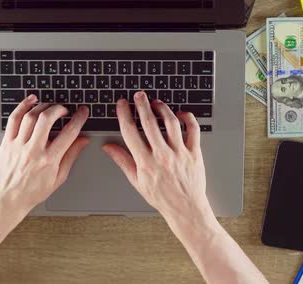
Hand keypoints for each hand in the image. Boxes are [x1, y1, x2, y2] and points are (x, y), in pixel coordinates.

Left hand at [0, 95, 89, 211]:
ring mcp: (18, 145)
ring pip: (30, 116)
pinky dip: (23, 106)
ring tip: (49, 106)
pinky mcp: (7, 143)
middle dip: (59, 108)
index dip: (78, 119)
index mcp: (49, 160)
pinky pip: (14, 119)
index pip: (68, 133)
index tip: (82, 112)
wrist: (7, 200)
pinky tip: (31, 101)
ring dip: (42, 106)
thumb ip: (71, 156)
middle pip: (47, 119)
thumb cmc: (32, 192)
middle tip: (64, 109)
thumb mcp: (58, 178)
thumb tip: (83, 140)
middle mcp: (33, 150)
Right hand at [103, 91, 213, 221]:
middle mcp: (162, 155)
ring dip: (162, 109)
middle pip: (149, 122)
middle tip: (139, 95)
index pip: (130, 132)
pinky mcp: (194, 153)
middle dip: (142, 105)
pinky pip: (193, 129)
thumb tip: (108, 147)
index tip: (122, 104)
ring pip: (171, 122)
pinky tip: (180, 114)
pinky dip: (187, 118)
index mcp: (145, 162)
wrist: (185, 208)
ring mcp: (179, 153)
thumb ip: (123, 161)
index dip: (124, 114)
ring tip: (156, 103)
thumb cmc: (161, 196)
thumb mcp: (137, 181)